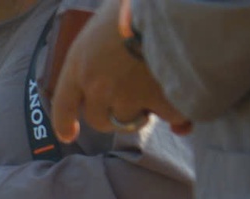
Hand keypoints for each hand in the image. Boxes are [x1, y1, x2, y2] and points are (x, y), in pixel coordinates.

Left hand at [52, 0, 188, 141]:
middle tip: (133, 102)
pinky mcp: (161, 101)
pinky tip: (187, 100)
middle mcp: (98, 86)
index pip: (63, 104)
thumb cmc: (136, 4)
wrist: (171, 3)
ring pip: (133, 121)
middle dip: (115, 115)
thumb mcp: (108, 18)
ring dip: (145, 112)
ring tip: (158, 94)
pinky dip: (180, 113)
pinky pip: (171, 117)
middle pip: (100, 120)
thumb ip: (107, 42)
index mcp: (80, 63)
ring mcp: (129, 96)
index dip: (64, 123)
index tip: (69, 135)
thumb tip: (118, 50)